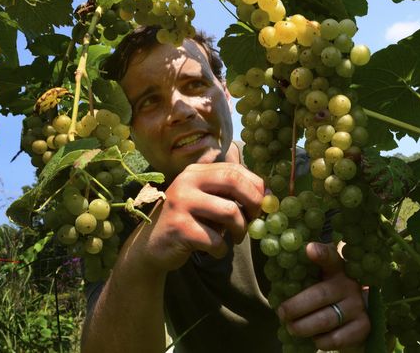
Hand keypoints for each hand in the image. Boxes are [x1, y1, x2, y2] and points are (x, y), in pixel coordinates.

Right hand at [129, 162, 263, 272]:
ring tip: (236, 237)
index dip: (256, 186)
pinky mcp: (179, 228)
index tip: (262, 204)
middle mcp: (187, 181)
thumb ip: (229, 192)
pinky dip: (222, 249)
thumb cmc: (188, 222)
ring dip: (241, 229)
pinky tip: (215, 250)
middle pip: (234, 181)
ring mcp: (181, 203)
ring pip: (229, 212)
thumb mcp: (206, 200)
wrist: (151, 246)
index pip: (235, 169)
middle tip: (254, 219)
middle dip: (253, 202)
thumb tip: (268, 194)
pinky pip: (215, 239)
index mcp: (196, 171)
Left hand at [277, 242, 369, 351]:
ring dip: (303, 327)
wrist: (358, 316)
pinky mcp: (363, 327)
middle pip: (319, 295)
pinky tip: (314, 338)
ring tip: (292, 328)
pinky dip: (320, 341)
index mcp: (337, 269)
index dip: (321, 253)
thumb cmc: (328, 294)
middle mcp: (349, 285)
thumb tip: (276, 275)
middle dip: (295, 307)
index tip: (309, 249)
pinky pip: (336, 338)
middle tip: (282, 313)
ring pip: (325, 320)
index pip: (330, 258)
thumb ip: (304, 275)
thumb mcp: (320, 280)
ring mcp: (358, 306)